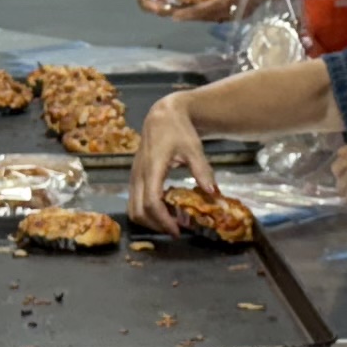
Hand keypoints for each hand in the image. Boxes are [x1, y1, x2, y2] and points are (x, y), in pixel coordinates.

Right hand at [127, 94, 217, 227]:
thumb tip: (213, 193)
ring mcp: (133, 176)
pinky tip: (166, 209)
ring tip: (171, 221)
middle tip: (177, 229)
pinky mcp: (134, 177)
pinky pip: (134, 201)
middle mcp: (138, 175)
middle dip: (156, 225)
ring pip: (133, 209)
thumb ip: (202, 170)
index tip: (178, 230)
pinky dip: (147, 212)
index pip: (151, 202)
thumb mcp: (194, 148)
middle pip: (138, 211)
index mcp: (152, 168)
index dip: (163, 220)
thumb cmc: (179, 130)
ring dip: (150, 221)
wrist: (162, 116)